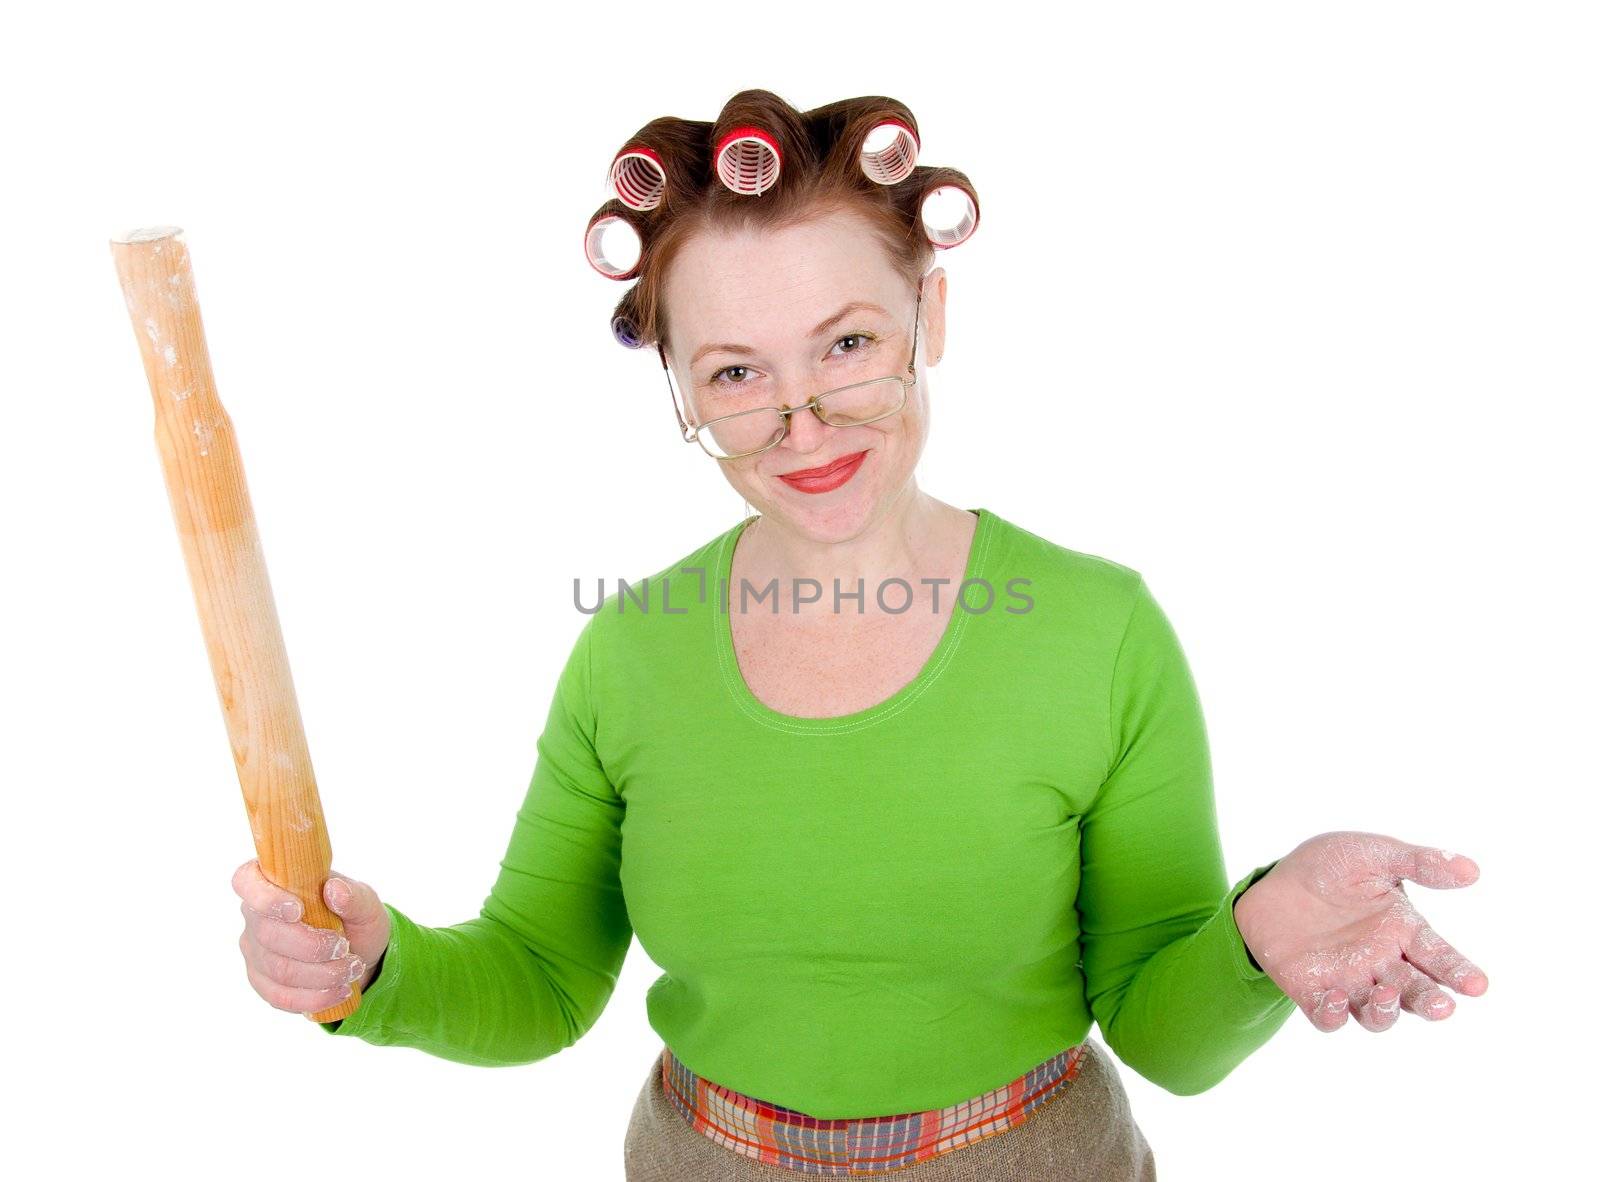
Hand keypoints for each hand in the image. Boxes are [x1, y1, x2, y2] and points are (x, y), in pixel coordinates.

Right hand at [232, 858, 390, 1014]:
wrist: (358, 953)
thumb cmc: (355, 918)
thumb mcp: (366, 904)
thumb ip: (354, 896)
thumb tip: (335, 890)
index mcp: (274, 882)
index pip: (247, 881)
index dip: (265, 898)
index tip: (297, 910)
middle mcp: (256, 916)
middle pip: (267, 934)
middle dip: (312, 947)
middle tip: (345, 948)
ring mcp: (255, 950)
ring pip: (278, 969)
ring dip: (320, 974)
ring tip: (351, 969)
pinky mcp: (263, 981)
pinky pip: (280, 996)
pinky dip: (314, 996)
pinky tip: (339, 991)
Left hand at [1232, 831, 1487, 1032]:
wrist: (1273, 881)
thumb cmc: (1330, 867)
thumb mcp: (1373, 855)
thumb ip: (1417, 863)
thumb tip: (1471, 870)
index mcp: (1402, 931)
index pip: (1438, 958)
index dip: (1458, 972)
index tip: (1477, 985)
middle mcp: (1381, 962)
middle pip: (1414, 992)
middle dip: (1430, 1001)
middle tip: (1443, 1006)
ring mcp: (1348, 980)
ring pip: (1377, 1013)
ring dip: (1386, 1010)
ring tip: (1387, 992)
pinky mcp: (1311, 990)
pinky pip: (1327, 1016)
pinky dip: (1334, 1015)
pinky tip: (1336, 1000)